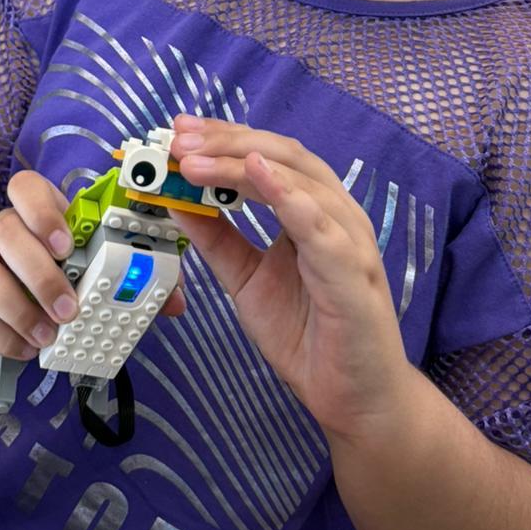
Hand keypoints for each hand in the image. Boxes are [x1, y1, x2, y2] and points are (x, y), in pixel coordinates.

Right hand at [0, 170, 79, 358]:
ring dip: (18, 309)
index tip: (66, 246)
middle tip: (67, 308)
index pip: (24, 187)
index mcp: (28, 210)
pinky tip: (27, 347)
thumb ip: (89, 255)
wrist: (7, 287)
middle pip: (4, 231)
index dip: (43, 213)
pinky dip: (1, 336)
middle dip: (40, 274)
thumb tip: (117, 274)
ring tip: (48, 335)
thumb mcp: (73, 254)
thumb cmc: (51, 267)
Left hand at [170, 116, 410, 440]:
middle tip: (178, 138)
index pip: (267, 156)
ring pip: (298, 180)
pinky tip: (259, 175)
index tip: (178, 131)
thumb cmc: (309, 334)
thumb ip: (217, 240)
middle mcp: (334, 213)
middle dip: (226, 142)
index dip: (223, 138)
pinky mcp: (352, 272)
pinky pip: (321, 227)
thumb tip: (177, 201)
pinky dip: (290, 196)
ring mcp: (348, 239)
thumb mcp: (245, 279)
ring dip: (242, 164)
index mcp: (311, 209)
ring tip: (196, 160)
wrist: (353, 398)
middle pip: (282, 155)